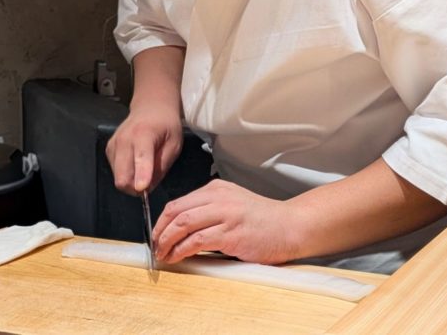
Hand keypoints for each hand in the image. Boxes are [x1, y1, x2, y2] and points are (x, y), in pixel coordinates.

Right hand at [105, 106, 182, 194]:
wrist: (150, 108)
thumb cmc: (166, 126)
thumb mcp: (174, 144)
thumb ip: (162, 166)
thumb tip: (148, 187)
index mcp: (144, 134)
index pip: (141, 157)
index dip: (141, 175)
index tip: (142, 189)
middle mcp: (124, 139)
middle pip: (122, 175)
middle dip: (135, 188)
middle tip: (149, 184)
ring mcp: (114, 144)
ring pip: (118, 177)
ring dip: (131, 181)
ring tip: (144, 169)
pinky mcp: (109, 149)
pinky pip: (115, 171)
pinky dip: (126, 173)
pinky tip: (135, 162)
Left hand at [153, 179, 298, 264]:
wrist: (290, 226)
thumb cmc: (263, 220)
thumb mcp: (233, 204)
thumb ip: (210, 210)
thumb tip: (182, 229)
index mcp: (217, 189)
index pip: (179, 202)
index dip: (162, 221)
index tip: (157, 235)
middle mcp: (219, 197)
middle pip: (176, 211)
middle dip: (160, 231)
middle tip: (155, 246)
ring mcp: (225, 213)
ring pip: (184, 223)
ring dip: (168, 241)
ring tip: (163, 254)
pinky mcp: (231, 232)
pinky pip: (198, 240)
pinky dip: (182, 250)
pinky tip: (178, 257)